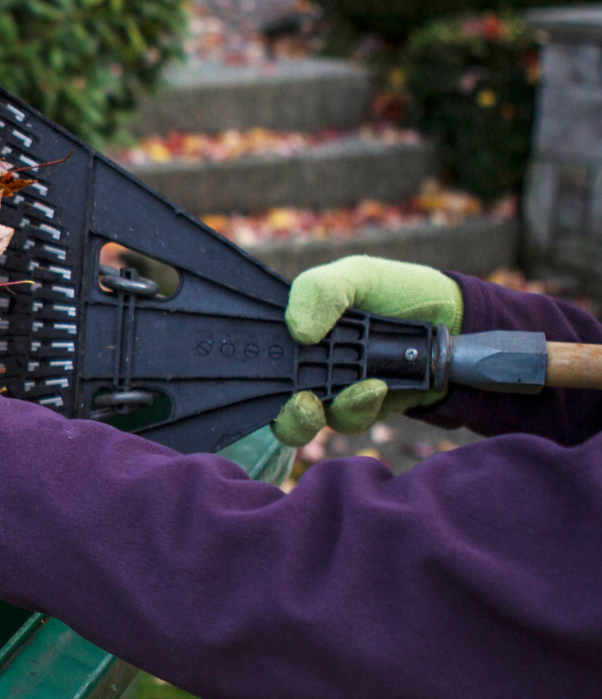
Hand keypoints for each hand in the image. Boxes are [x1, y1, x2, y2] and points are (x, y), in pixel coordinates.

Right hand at [271, 255, 464, 447]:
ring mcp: (331, 391)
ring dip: (327, 413)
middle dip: (285, 416)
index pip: (255, 355)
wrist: (454, 320)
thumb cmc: (397, 291)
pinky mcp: (360, 409)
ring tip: (364, 389)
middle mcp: (304, 367)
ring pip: (307, 422)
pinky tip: (379, 387)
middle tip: (302, 405)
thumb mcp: (356, 276)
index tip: (253, 376)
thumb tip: (298, 332)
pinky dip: (360, 408)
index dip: (245, 370)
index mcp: (293, 333)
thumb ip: (321, 291)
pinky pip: (347, 421)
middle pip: (272, 404)